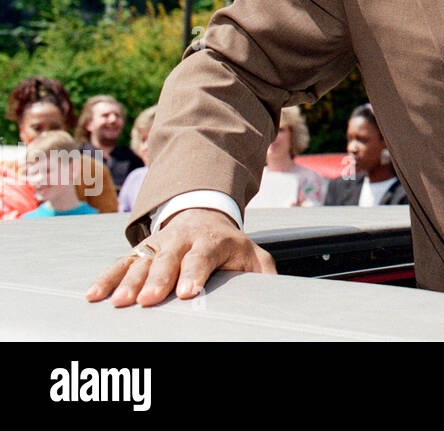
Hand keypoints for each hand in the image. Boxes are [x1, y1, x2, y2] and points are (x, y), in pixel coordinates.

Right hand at [85, 208, 275, 306]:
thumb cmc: (230, 246)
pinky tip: (94, 295)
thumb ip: (263, 274)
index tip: (186, 292)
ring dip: (129, 282)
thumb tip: (273, 293)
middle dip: (159, 279)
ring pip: (142, 262)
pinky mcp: (141, 251)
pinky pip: (121, 264)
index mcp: (213, 241)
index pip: (203, 256)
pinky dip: (107, 278)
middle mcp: (183, 240)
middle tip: (148, 299)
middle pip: (169, 259)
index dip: (194, 273)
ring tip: (120, 303)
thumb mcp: (253, 255)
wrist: (205, 215)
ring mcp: (159, 244)